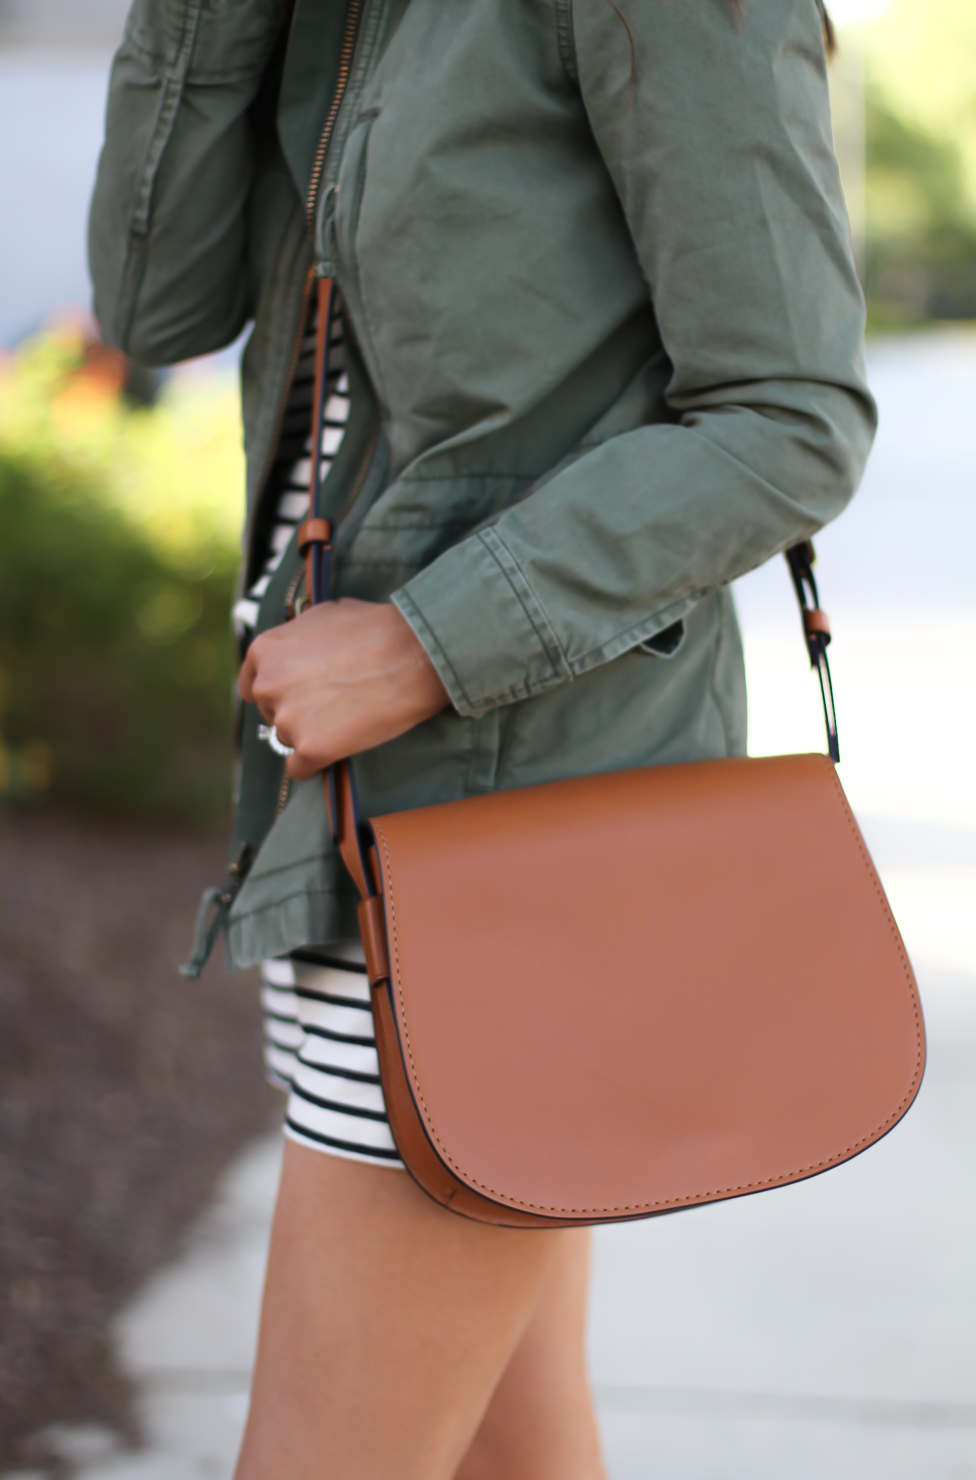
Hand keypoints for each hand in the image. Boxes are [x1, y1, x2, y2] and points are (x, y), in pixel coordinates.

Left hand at [238, 599, 449, 779]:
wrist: (414, 654)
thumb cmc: (376, 629)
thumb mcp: (322, 616)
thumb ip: (297, 640)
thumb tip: (296, 653)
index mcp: (265, 651)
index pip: (251, 686)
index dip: (277, 692)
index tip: (297, 696)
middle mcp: (268, 685)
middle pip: (271, 715)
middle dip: (296, 713)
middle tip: (331, 706)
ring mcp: (287, 719)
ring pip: (289, 741)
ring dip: (311, 736)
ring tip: (346, 721)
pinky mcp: (311, 748)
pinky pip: (301, 769)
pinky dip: (316, 764)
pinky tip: (336, 752)